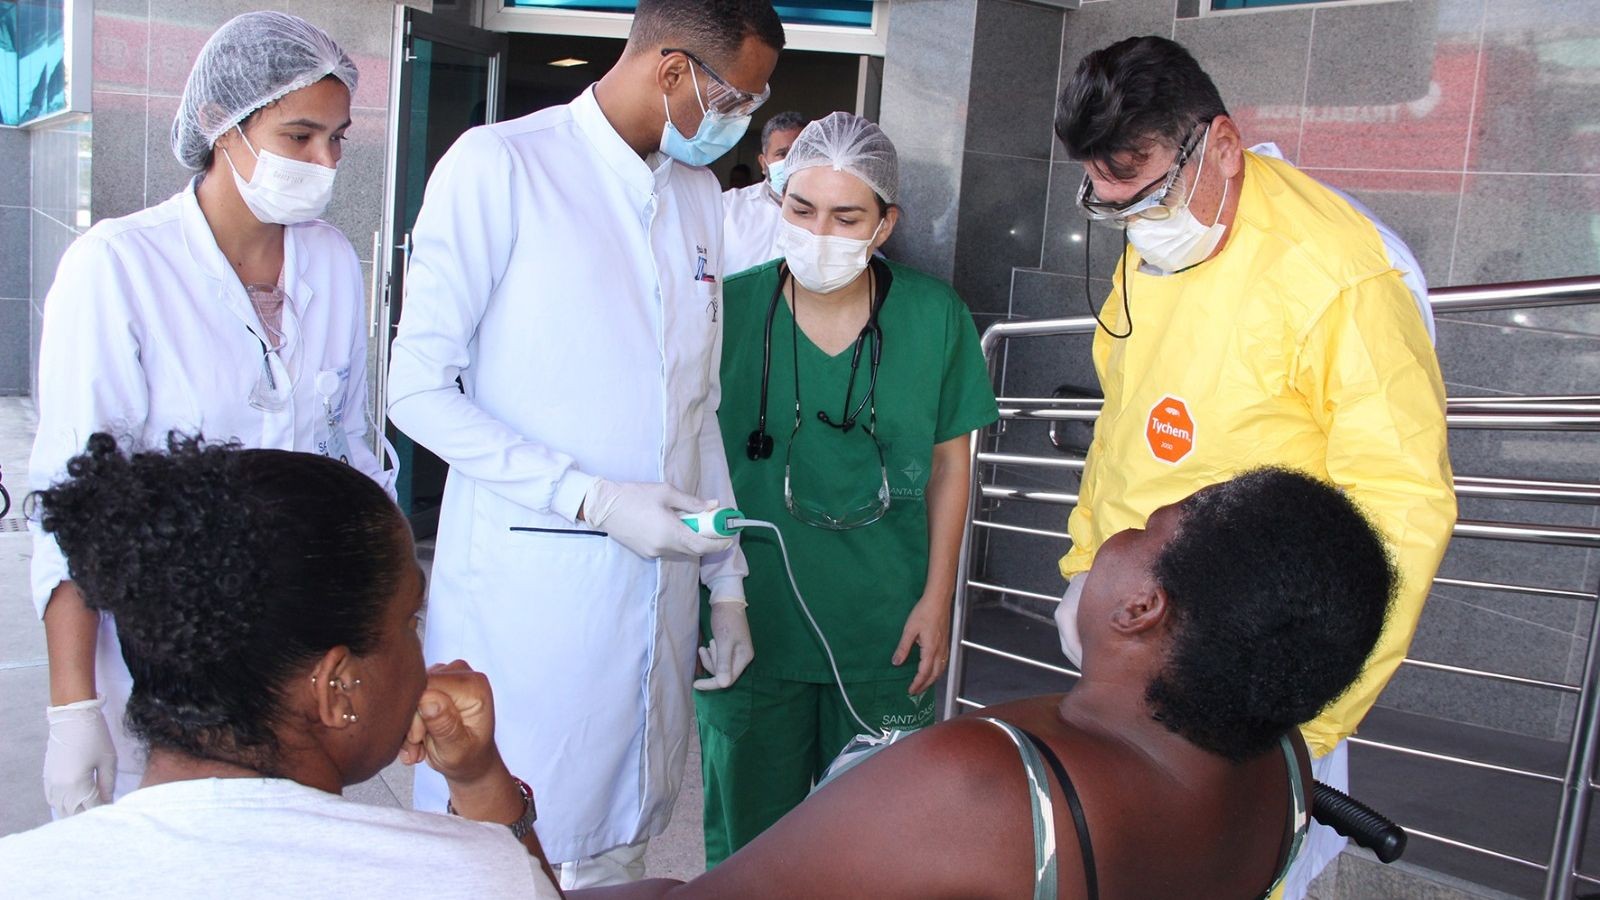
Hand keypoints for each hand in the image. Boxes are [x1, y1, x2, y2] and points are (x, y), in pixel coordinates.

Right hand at [43, 696, 117, 816]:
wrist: (73, 717)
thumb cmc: (95, 736)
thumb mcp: (108, 760)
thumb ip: (108, 784)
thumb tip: (108, 801)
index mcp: (77, 784)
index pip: (91, 807)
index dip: (104, 810)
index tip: (115, 810)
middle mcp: (60, 788)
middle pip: (74, 813)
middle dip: (90, 814)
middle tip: (105, 809)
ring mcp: (51, 784)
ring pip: (62, 810)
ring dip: (76, 812)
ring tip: (92, 807)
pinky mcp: (47, 778)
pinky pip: (53, 800)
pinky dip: (65, 805)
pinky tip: (76, 802)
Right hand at [399, 661, 500, 786]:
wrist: (470, 761)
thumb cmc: (468, 756)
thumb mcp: (457, 749)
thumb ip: (444, 724)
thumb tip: (426, 698)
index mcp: (474, 686)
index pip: (428, 685)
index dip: (415, 712)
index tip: (417, 738)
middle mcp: (462, 673)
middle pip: (416, 688)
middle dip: (411, 722)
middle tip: (417, 746)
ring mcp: (446, 674)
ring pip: (409, 695)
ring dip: (408, 726)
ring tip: (418, 746)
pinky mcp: (433, 681)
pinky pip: (408, 698)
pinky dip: (408, 723)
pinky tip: (417, 739)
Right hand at [582, 479, 735, 559]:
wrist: (604, 507)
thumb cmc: (634, 495)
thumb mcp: (666, 492)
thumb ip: (691, 502)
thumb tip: (713, 506)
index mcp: (670, 532)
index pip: (702, 546)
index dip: (718, 543)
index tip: (728, 536)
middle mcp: (663, 547)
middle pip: (694, 551)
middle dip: (707, 542)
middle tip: (714, 528)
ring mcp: (653, 553)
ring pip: (682, 552)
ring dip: (692, 542)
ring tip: (694, 524)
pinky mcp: (645, 553)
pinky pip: (669, 551)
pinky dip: (679, 542)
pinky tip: (676, 528)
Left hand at [695, 600, 753, 690]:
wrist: (727, 600)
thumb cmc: (726, 619)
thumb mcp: (723, 641)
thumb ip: (724, 663)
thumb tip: (724, 685)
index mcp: (744, 657)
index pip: (728, 679)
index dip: (712, 683)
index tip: (695, 684)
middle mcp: (742, 657)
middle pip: (723, 673)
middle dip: (711, 664)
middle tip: (703, 649)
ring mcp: (736, 652)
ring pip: (720, 666)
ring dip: (710, 659)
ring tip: (704, 646)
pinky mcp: (729, 647)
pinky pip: (719, 658)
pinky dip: (711, 654)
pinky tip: (707, 646)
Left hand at [893, 594, 952, 695]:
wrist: (938, 600)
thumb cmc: (924, 612)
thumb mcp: (909, 630)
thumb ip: (903, 648)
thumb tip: (896, 662)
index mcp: (930, 649)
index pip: (924, 673)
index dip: (917, 683)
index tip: (910, 690)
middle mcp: (940, 651)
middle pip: (934, 675)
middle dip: (925, 685)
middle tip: (915, 691)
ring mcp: (945, 647)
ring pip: (941, 670)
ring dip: (932, 679)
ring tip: (923, 684)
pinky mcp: (946, 642)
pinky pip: (943, 662)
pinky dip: (938, 671)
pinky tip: (932, 670)